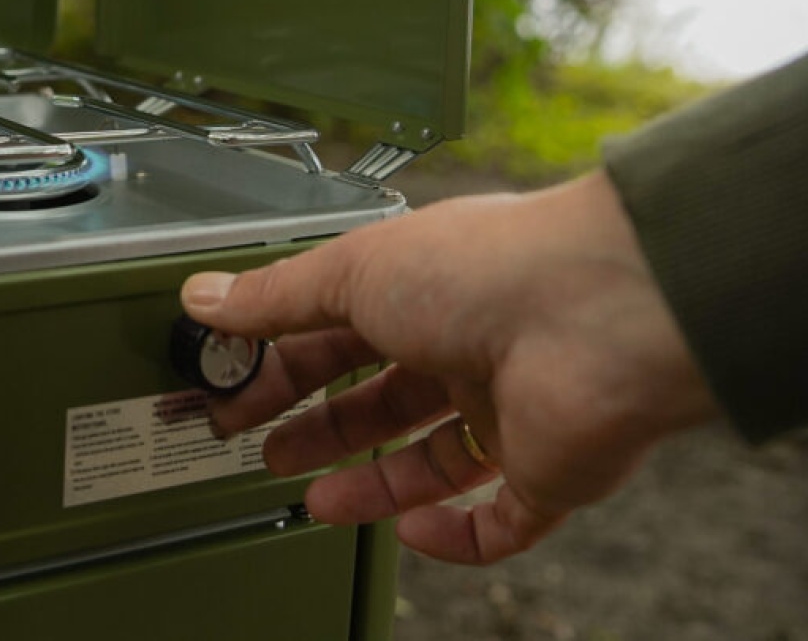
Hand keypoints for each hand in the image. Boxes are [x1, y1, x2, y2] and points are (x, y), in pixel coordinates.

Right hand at [180, 171, 719, 563]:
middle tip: (259, 445)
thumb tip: (203, 297)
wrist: (604, 319)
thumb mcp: (353, 272)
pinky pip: (502, 521)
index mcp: (421, 287)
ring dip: (369, 483)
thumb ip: (275, 297)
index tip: (229, 386)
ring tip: (313, 498)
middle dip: (315, 423)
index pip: (333, 329)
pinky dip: (456, 538)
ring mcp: (510, 411)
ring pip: (430, 462)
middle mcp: (467, 345)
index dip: (277, 361)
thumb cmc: (489, 270)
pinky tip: (413, 534)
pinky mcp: (548, 472)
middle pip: (375, 397)